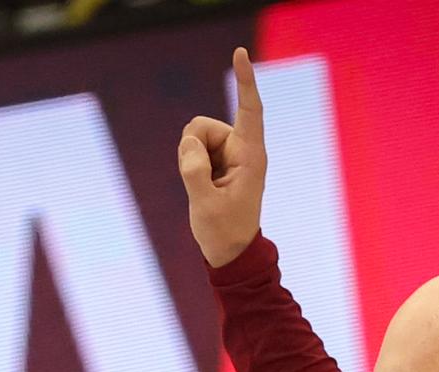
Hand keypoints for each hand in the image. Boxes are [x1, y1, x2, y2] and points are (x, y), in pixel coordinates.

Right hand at [178, 47, 266, 267]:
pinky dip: (188, 164)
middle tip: (199, 182)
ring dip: (188, 159)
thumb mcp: (205, 205)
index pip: (249, 109)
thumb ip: (194, 172)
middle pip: (202, 126)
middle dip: (190, 147)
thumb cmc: (224, 232)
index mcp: (250, 156)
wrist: (230, 252)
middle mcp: (242, 149)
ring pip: (194, 137)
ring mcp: (229, 154)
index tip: (239, 53)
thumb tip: (188, 145)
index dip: (244, 81)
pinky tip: (200, 185)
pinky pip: (192, 149)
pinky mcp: (218, 161)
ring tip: (202, 187)